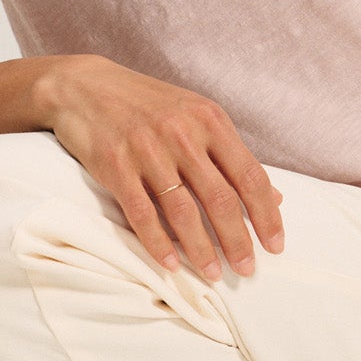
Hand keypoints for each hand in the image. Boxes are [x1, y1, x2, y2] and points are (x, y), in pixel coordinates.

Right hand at [37, 54, 285, 279]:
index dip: (266, 215)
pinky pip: (141, 213)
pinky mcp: (116, 165)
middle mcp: (183, 134)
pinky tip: (169, 264)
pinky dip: (157, 243)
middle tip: (246, 270)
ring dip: (200, 249)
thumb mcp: (196, 116)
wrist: (85, 86)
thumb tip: (275, 197)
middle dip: (237, 241)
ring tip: (211, 274)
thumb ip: (231, 155)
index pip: (250, 175)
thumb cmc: (147, 104)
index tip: (275, 245)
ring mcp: (148, 150)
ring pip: (183, 211)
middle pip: (220, 198)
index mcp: (210, 120)